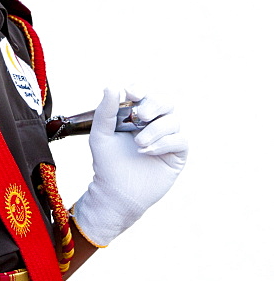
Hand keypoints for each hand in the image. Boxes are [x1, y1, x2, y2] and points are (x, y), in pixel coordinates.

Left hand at [71, 86, 187, 246]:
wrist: (116, 193)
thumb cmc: (107, 163)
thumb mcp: (101, 135)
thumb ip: (105, 111)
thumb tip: (112, 87)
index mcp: (135, 115)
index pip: (144, 94)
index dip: (141, 90)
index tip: (131, 93)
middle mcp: (153, 124)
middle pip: (165, 101)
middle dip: (154, 104)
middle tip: (140, 116)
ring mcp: (166, 138)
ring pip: (173, 121)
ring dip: (155, 130)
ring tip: (139, 144)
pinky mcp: (176, 154)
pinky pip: (180, 140)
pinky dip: (164, 143)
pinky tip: (148, 152)